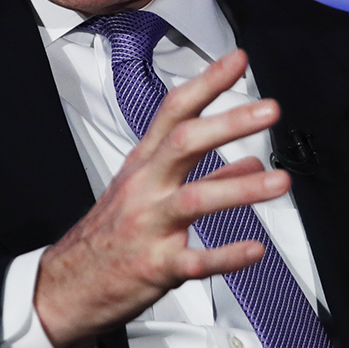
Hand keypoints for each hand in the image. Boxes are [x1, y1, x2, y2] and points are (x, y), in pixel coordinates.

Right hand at [35, 49, 289, 347]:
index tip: (237, 61)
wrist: (68, 285)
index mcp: (144, 165)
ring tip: (280, 182)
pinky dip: (226, 255)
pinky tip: (254, 249)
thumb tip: (251, 162)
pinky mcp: (155, 266)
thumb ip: (210, 177)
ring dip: (241, 189)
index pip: (174, 111)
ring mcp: (149, 226)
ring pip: (195, 200)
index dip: (206, 83)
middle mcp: (145, 188)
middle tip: (268, 110)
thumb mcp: (150, 194)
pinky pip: (195, 261)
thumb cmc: (111, 234)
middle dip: (228, 123)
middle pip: (184, 143)